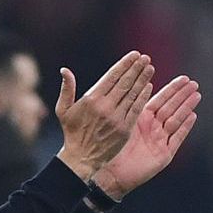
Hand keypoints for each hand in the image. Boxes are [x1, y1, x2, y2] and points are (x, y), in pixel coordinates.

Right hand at [54, 51, 153, 180]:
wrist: (81, 158)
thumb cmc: (72, 132)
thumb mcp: (63, 110)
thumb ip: (66, 89)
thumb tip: (65, 70)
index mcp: (91, 99)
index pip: (112, 76)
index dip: (125, 64)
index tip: (134, 55)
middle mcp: (105, 107)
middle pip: (125, 83)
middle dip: (136, 68)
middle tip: (145, 58)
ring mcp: (116, 118)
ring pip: (132, 94)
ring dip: (142, 79)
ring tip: (149, 68)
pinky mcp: (125, 129)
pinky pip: (136, 109)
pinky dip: (142, 97)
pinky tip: (148, 87)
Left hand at [93, 75, 199, 198]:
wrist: (111, 174)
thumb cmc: (110, 149)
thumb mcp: (121, 123)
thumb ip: (131, 106)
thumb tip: (137, 83)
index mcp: (141, 119)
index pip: (160, 99)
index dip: (172, 89)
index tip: (183, 78)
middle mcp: (152, 128)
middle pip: (171, 108)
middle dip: (182, 96)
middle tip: (194, 83)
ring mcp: (160, 141)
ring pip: (176, 120)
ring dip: (187, 108)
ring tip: (196, 95)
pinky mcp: (164, 155)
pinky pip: (177, 139)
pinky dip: (185, 128)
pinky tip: (192, 116)